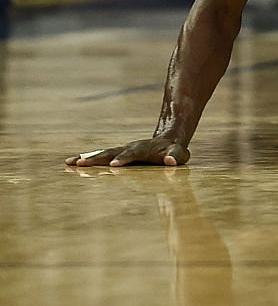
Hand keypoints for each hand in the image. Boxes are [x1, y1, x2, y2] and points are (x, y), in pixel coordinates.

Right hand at [65, 136, 189, 166]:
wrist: (167, 140)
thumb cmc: (174, 151)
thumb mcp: (179, 154)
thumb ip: (175, 157)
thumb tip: (170, 161)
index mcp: (143, 149)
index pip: (132, 153)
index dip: (124, 159)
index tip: (113, 165)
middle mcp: (129, 148)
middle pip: (111, 152)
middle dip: (97, 158)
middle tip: (81, 163)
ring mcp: (122, 150)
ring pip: (103, 153)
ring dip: (87, 158)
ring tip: (70, 162)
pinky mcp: (117, 154)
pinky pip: (101, 156)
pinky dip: (87, 158)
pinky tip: (72, 163)